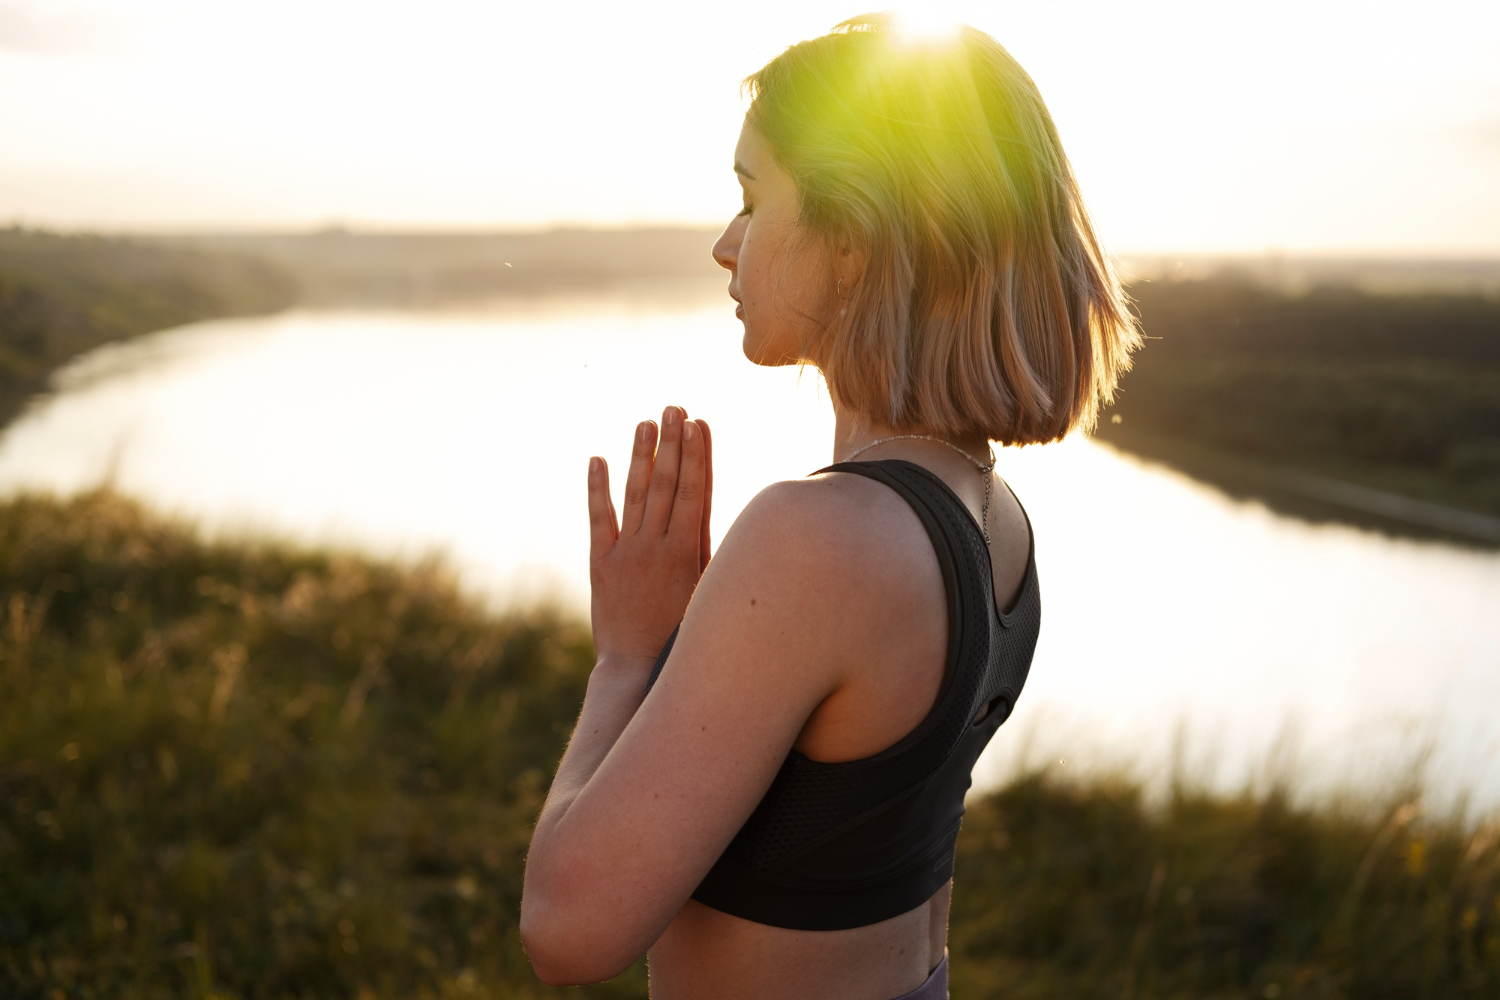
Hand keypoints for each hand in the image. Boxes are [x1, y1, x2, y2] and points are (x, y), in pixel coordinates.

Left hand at [587, 406, 712, 669]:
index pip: (695, 491)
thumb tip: (721, 511)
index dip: (696, 455)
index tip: (699, 423)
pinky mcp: (601, 563)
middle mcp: (657, 547)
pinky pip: (599, 518)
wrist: (637, 668)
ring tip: (646, 422)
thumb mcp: (707, 591)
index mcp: (688, 553)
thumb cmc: (683, 633)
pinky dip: (597, 488)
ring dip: (641, 456)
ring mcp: (627, 553)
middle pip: (667, 484)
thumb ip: (709, 549)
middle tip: (674, 407)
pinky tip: (597, 459)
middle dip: (672, 443)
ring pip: (635, 495)